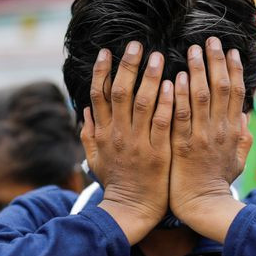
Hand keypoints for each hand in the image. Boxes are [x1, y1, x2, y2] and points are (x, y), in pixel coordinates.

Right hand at [82, 42, 173, 244]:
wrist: (130, 210)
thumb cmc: (116, 183)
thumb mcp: (95, 158)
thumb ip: (89, 133)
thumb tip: (83, 108)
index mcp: (103, 133)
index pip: (99, 95)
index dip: (102, 71)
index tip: (107, 51)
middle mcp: (118, 134)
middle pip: (120, 92)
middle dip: (127, 65)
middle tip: (136, 44)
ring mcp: (138, 143)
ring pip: (142, 103)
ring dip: (150, 77)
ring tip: (158, 56)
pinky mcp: (157, 152)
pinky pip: (162, 122)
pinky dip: (167, 102)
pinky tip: (173, 84)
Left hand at [169, 37, 248, 241]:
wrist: (204, 207)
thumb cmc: (217, 184)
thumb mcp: (237, 160)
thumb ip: (242, 136)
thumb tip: (245, 115)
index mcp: (233, 131)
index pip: (236, 93)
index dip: (234, 70)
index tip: (230, 50)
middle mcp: (220, 130)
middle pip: (221, 88)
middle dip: (216, 61)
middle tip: (210, 39)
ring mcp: (202, 137)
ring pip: (202, 97)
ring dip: (198, 71)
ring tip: (192, 49)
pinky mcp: (183, 146)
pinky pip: (182, 116)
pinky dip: (181, 96)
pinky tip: (178, 77)